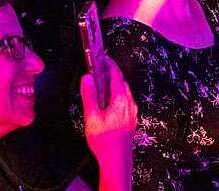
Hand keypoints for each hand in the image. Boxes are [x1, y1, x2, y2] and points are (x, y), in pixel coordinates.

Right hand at [81, 55, 136, 190]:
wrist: (117, 162)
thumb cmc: (104, 141)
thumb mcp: (91, 117)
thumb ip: (89, 95)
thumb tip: (87, 78)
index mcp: (121, 100)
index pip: (116, 74)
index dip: (109, 63)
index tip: (101, 57)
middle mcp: (130, 103)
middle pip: (121, 81)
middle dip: (111, 72)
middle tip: (98, 68)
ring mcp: (132, 112)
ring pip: (124, 91)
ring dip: (114, 84)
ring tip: (101, 83)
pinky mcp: (131, 119)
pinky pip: (125, 100)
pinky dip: (117, 94)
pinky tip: (107, 101)